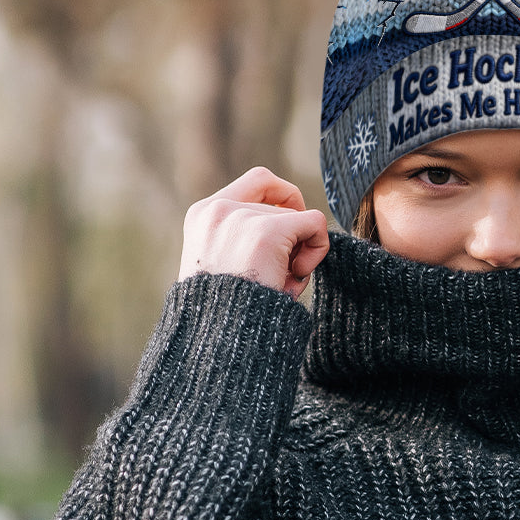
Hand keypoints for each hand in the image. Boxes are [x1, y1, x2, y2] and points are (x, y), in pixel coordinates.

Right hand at [179, 167, 329, 300]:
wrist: (217, 338)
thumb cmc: (226, 312)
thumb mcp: (224, 264)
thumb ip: (245, 237)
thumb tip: (299, 219)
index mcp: (202, 215)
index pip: (258, 181)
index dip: (284, 198)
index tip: (290, 228)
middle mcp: (218, 209)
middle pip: (282, 205)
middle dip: (291, 239)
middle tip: (281, 274)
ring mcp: (242, 218)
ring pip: (299, 219)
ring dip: (299, 252)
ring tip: (279, 283)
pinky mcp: (267, 232)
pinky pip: (315, 224)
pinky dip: (318, 248)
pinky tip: (296, 276)